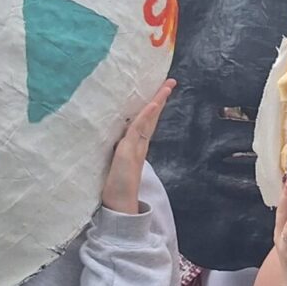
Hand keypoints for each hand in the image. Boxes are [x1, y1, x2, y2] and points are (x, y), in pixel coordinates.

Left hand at [100, 79, 174, 213]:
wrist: (120, 203)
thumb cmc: (115, 185)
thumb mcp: (117, 161)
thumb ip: (122, 148)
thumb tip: (124, 135)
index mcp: (135, 143)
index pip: (146, 119)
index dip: (154, 104)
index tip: (162, 89)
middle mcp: (138, 142)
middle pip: (151, 115)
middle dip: (160, 98)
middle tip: (171, 81)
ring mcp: (135, 146)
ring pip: (148, 119)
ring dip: (157, 102)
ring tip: (166, 87)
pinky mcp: (129, 151)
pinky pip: (138, 128)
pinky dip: (146, 116)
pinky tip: (153, 105)